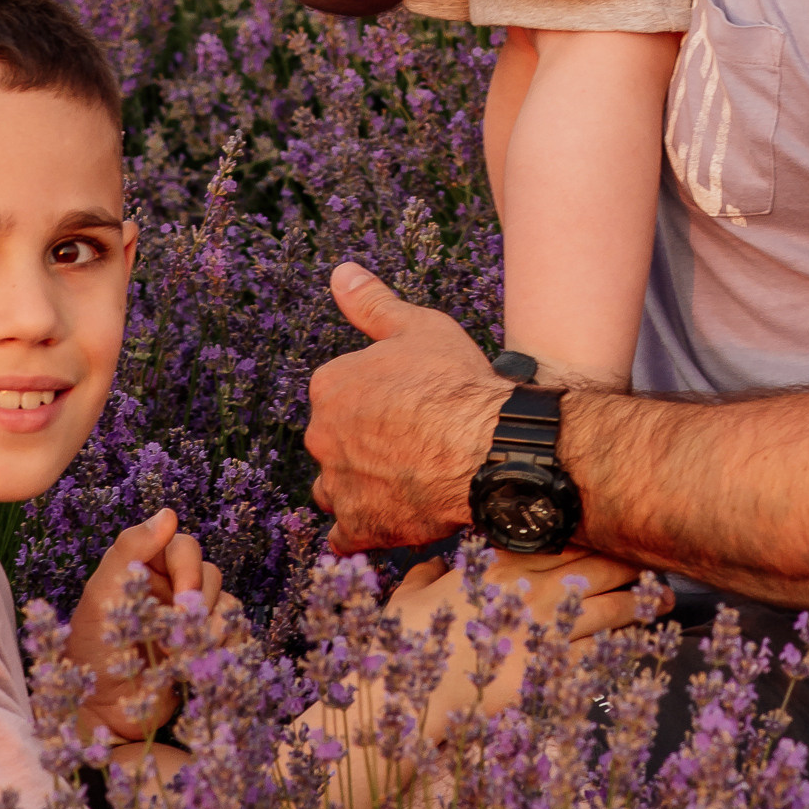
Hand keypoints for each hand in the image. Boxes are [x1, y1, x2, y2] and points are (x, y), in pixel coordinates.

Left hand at [68, 510, 225, 740]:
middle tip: (176, 633)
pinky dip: (223, 647)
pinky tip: (199, 665)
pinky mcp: (205, 649)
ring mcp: (189, 621)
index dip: (187, 567)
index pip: (182, 546)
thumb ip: (129, 550)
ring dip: (209, 629)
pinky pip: (234, 635)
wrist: (100, 714)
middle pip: (209, 573)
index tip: (180, 595)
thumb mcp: (100, 597)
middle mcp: (170, 590)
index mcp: (145, 569)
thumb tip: (169, 513)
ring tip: (181, 656)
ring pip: (226, 604)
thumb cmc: (90, 654)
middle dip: (197, 603)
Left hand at [307, 262, 511, 553]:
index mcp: (330, 386)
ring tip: (403, 480)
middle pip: (333, 440)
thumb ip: (372, 302)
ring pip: (334, 487)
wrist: (487, 449)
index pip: (338, 392)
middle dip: (361, 442)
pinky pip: (345, 535)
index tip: (405, 403)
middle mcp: (322, 436)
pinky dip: (360, 530)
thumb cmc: (456, 384)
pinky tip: (386, 519)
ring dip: (357, 486)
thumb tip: (341, 272)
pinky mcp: (359, 525)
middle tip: (411, 442)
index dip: (373, 398)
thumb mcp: (418, 327)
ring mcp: (338, 484)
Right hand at [388, 545, 660, 726]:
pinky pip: (604, 650)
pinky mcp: (554, 668)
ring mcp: (546, 628)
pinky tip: (641, 640)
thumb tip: (431, 568)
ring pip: (611, 605)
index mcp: (499, 563)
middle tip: (653, 561)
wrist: (406, 695)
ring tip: (664, 599)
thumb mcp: (407, 596)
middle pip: (597, 566)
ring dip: (641, 601)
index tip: (615, 532)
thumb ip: (426, 576)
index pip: (562, 539)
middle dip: (629, 563)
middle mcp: (530, 588)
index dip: (594, 536)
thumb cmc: (405, 644)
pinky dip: (626, 643)